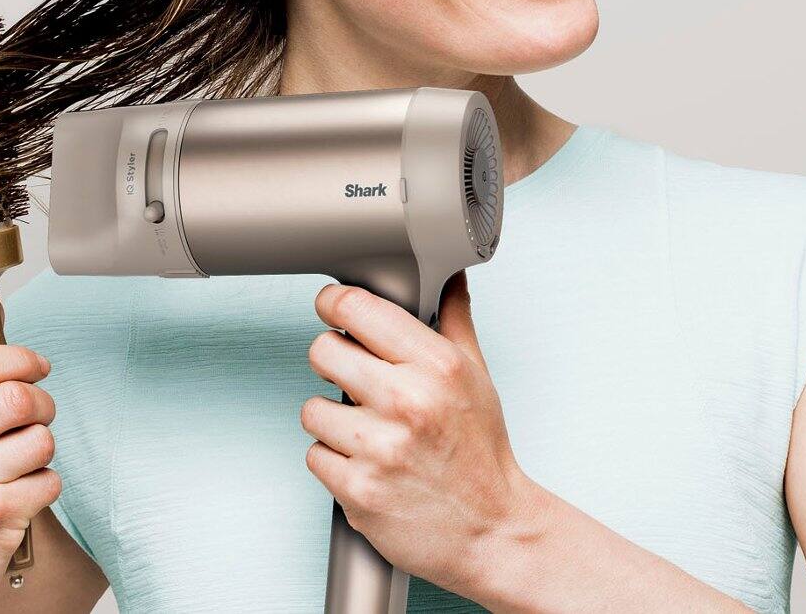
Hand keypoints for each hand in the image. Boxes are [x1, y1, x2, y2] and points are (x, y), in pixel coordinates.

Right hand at [0, 342, 59, 605]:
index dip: (17, 357)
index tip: (35, 364)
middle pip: (14, 398)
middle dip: (41, 401)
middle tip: (39, 411)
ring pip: (38, 439)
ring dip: (42, 445)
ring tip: (24, 457)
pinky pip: (48, 480)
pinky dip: (45, 482)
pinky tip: (21, 491)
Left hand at [300, 277, 538, 599]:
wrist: (492, 531)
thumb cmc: (482, 455)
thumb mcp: (477, 377)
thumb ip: (454, 319)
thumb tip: (448, 274)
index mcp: (435, 365)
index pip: (357, 308)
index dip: (334, 303)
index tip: (331, 307)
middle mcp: (406, 402)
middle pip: (322, 351)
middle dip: (331, 360)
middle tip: (350, 376)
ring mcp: (379, 449)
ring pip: (312, 408)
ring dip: (330, 418)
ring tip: (363, 428)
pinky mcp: (359, 492)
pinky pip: (315, 456)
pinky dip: (333, 460)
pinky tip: (363, 462)